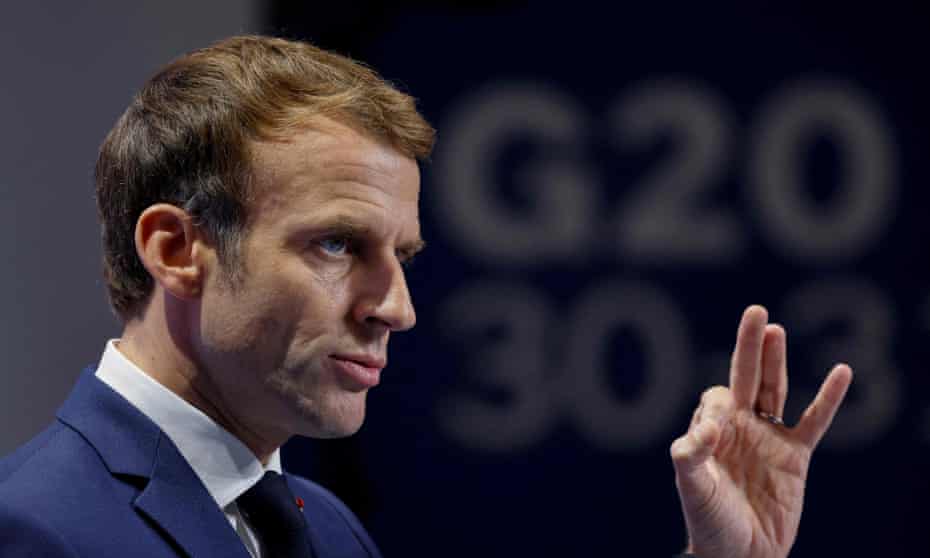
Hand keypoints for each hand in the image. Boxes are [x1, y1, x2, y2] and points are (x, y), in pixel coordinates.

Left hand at [670, 305, 851, 557]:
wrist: (741, 554)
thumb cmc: (710, 521)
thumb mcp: (692, 487)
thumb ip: (690, 456)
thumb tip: (703, 429)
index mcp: (712, 431)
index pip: (716, 399)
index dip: (717, 409)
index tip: (716, 435)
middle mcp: (740, 427)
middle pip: (746, 377)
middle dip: (749, 346)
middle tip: (755, 311)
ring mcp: (768, 438)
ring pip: (774, 390)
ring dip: (776, 361)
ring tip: (775, 329)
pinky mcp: (795, 456)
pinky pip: (814, 421)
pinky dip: (828, 397)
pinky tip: (841, 370)